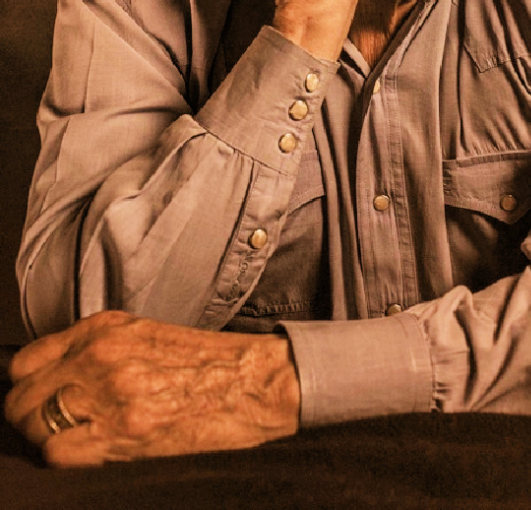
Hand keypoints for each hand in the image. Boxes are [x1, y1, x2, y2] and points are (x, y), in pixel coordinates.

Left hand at [4, 311, 299, 465]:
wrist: (252, 380)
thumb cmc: (206, 361)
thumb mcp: (144, 334)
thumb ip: (97, 348)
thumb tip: (55, 376)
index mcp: (104, 329)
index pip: (25, 362)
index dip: (25, 387)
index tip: (35, 399)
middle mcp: (100, 356)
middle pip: (22, 398)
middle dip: (27, 418)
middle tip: (46, 428)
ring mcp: (111, 393)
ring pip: (35, 427)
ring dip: (43, 440)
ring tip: (67, 442)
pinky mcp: (126, 430)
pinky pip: (61, 453)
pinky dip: (65, 458)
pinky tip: (88, 453)